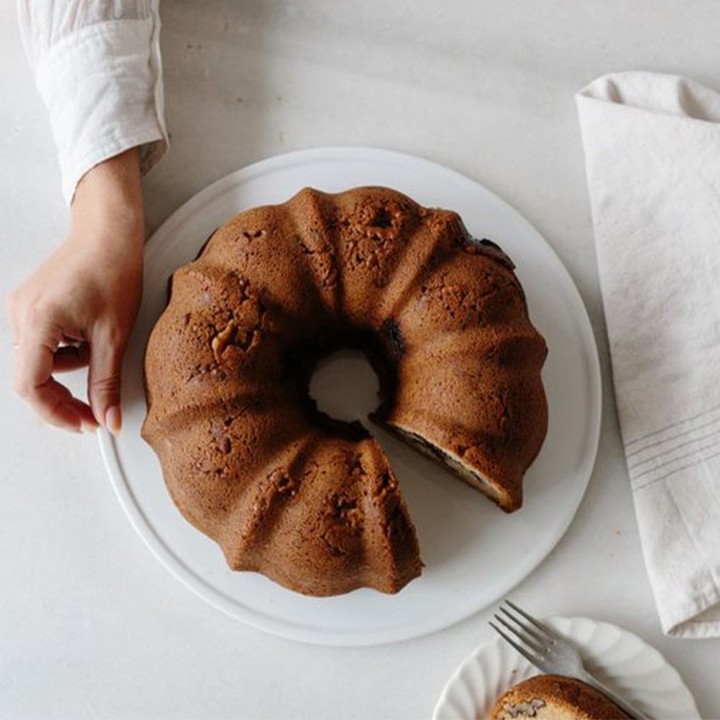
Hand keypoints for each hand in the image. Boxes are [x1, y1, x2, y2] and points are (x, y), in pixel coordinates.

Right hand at [7, 149, 144, 433]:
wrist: (110, 232)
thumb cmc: (112, 269)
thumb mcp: (114, 335)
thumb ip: (107, 382)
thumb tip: (108, 419)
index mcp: (37, 322)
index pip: (31, 388)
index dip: (58, 413)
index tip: (86, 424)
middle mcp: (20, 315)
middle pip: (32, 377)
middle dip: (65, 398)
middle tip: (96, 411)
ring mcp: (23, 308)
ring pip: (40, 361)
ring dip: (70, 369)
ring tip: (100, 348)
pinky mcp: (32, 304)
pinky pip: (44, 342)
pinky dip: (66, 350)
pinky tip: (89, 333)